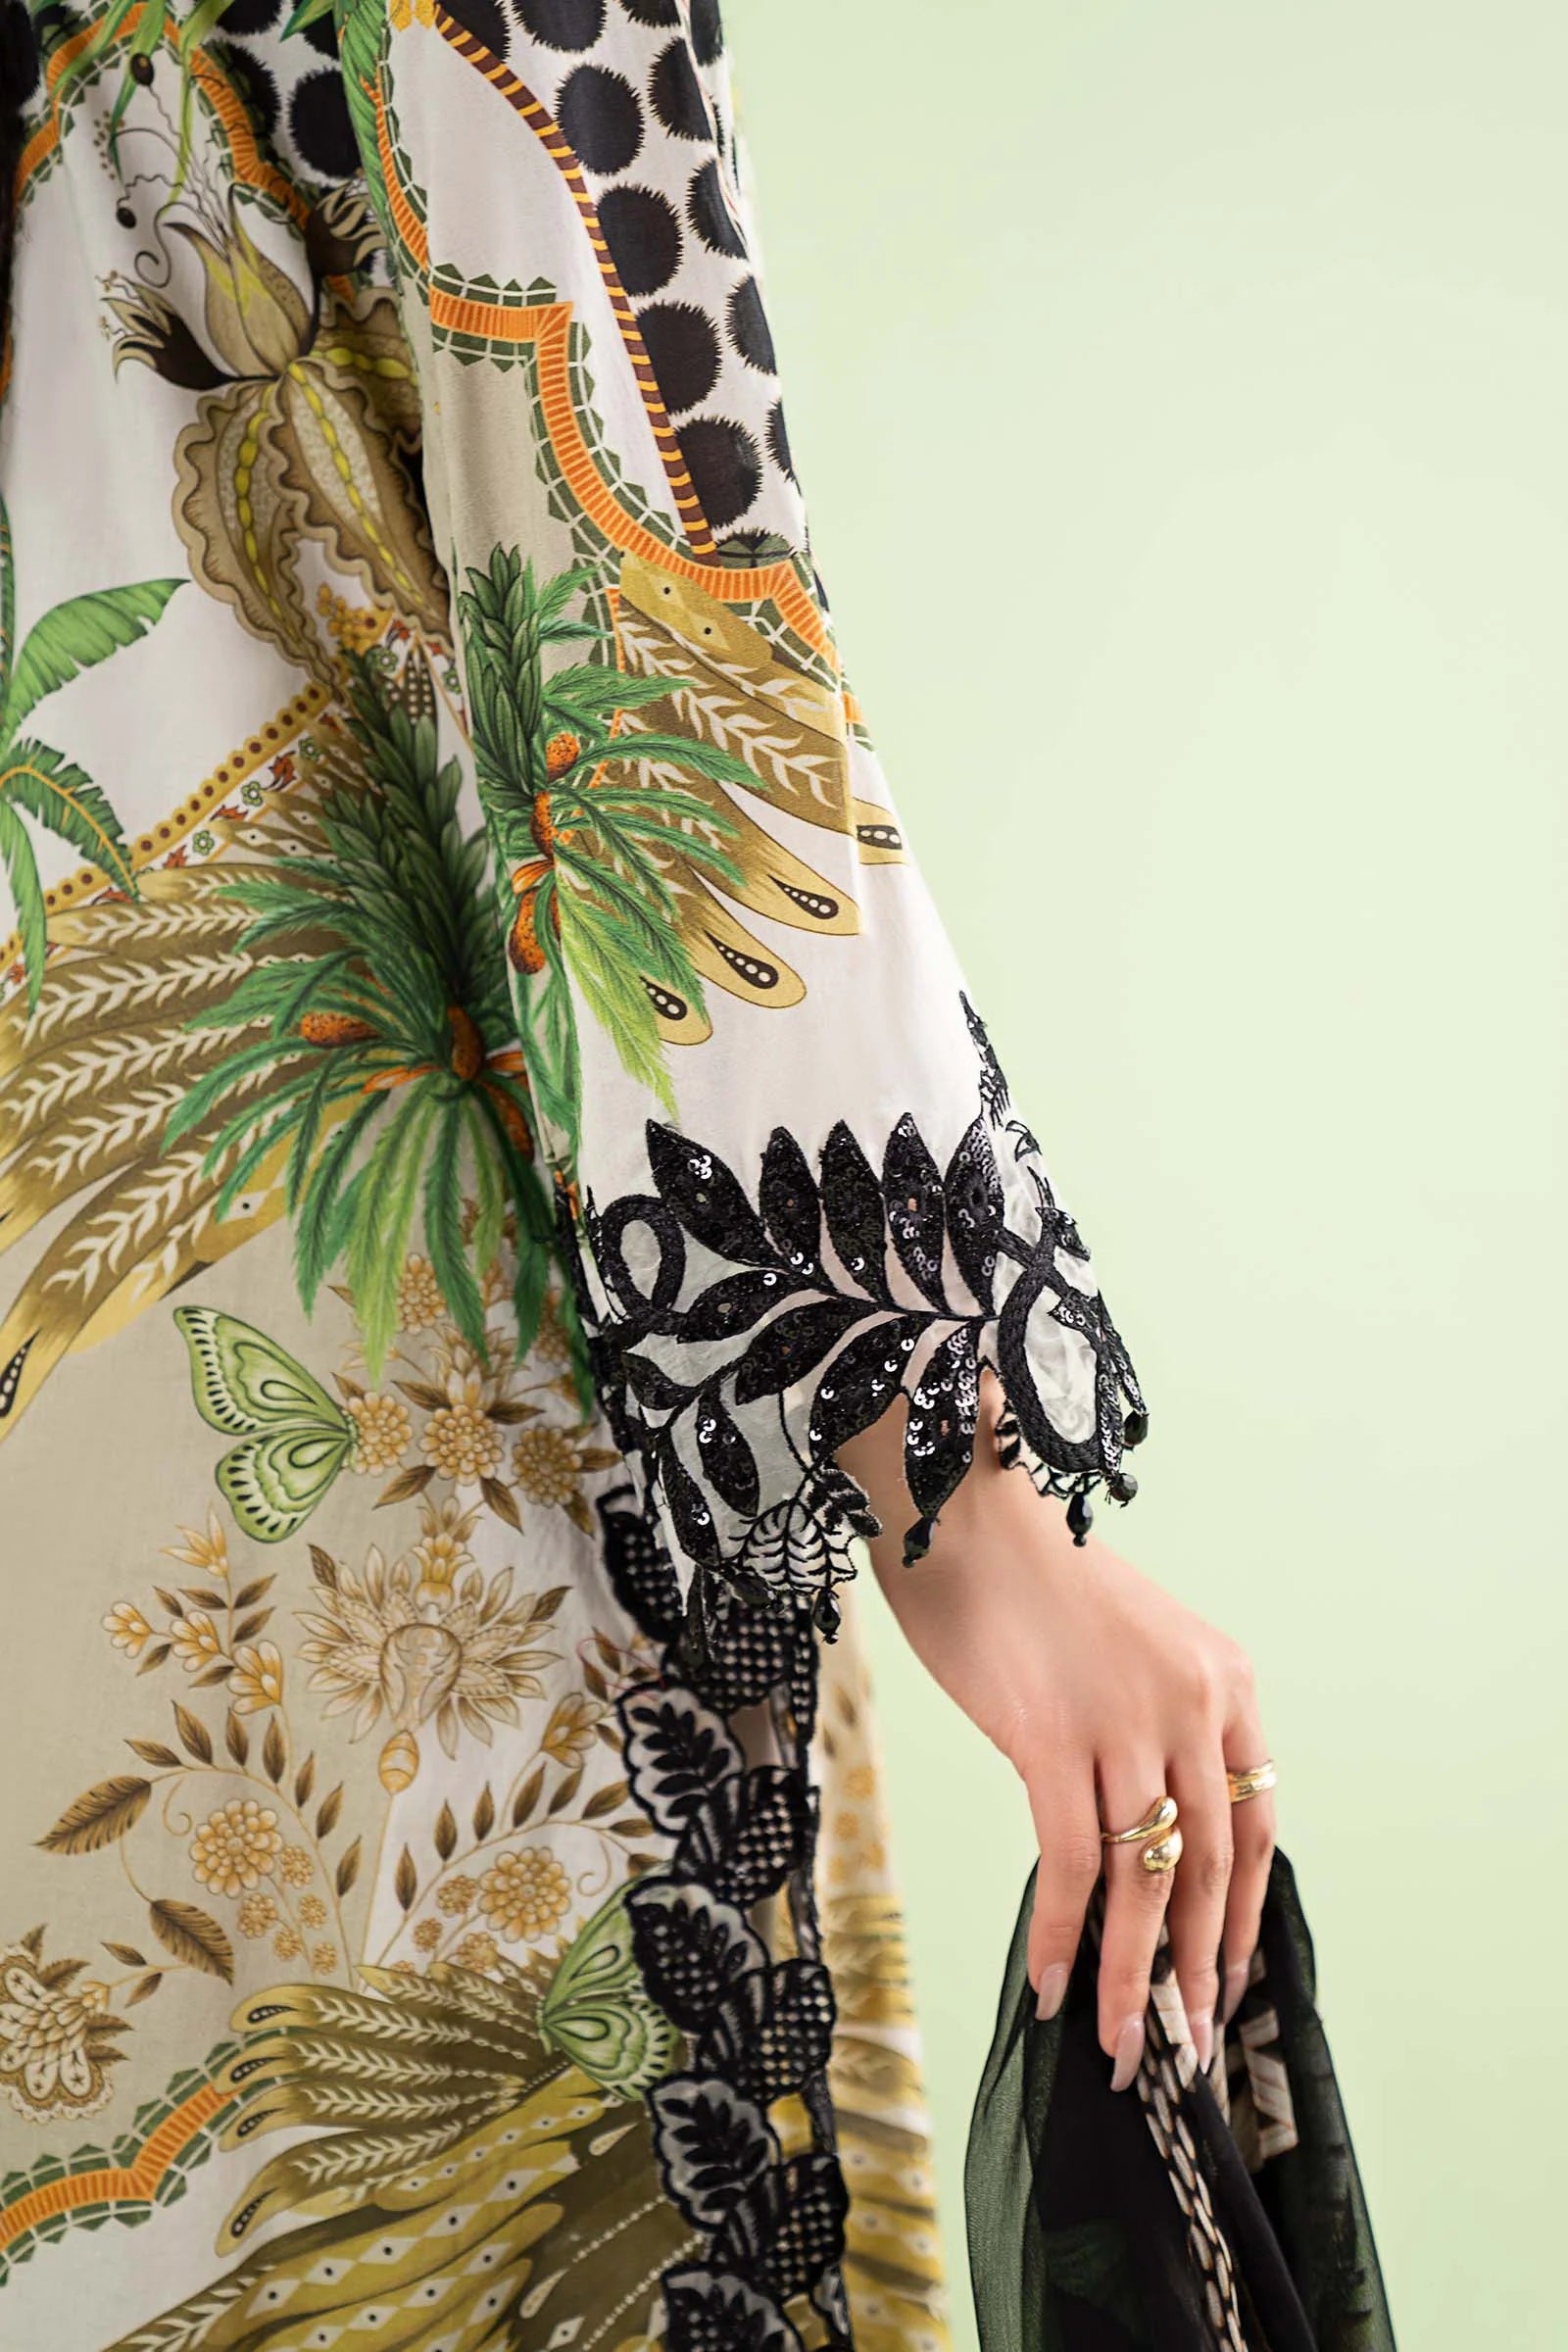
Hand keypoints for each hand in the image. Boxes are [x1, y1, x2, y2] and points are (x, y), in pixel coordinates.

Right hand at [837, 1373, 1275, 2088]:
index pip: (1256, 1821)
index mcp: (1223, 1678)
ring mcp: (1125, 1720)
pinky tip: (1053, 1982)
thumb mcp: (1128, 1643)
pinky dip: (1064, 1934)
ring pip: (1145, 1878)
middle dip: (1195, 1967)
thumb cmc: (1026, 1576)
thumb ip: (1151, 1724)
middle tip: (1183, 2043)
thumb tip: (1138, 1833)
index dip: (1241, 1914)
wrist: (958, 1507)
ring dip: (1132, 1976)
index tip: (1224, 1979)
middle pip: (1210, 1863)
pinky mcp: (1052, 1736)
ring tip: (1122, 2046)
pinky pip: (1071, 1862)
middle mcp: (1191, 1700)